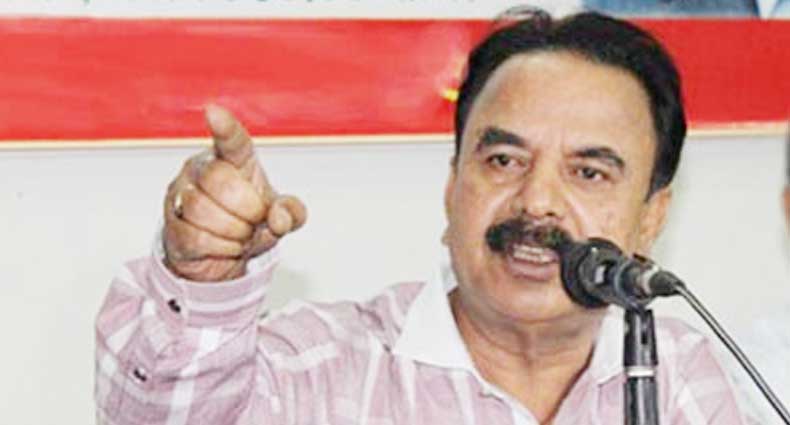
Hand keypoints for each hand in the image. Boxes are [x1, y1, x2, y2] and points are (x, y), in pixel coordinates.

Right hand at [162, 105, 305, 281]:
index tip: (213, 112)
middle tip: (254, 221)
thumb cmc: (249, 221)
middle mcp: (203, 169)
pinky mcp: (171, 224)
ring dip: (232, 232)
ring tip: (239, 235)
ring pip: (201, 209)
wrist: (222, 256)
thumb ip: (292, 213)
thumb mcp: (280, 216)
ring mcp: (182, 194)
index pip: (231, 139)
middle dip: (246, 209)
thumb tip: (279, 217)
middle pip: (218, 179)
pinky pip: (194, 237)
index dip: (224, 127)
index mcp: (233, 160)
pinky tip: (224, 247)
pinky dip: (219, 249)